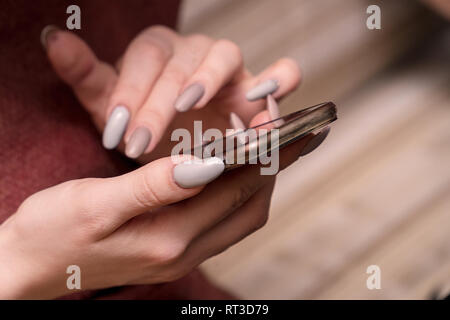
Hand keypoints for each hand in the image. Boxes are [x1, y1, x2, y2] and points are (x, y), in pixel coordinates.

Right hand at [0, 135, 316, 298]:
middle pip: (247, 208)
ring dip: (258, 184)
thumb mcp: (97, 203)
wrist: (30, 266)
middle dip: (273, 170)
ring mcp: (180, 256)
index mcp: (168, 238)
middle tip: (293, 136)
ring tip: (273, 152)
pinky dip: (236, 196)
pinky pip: (221, 222)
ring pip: (239, 218)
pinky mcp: (172, 251)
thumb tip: (205, 163)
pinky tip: (235, 176)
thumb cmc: (54, 232)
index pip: (233, 192)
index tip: (286, 128)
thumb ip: (154, 185)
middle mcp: (183, 252)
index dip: (263, 157)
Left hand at [42, 25, 300, 161]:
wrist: (179, 149)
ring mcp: (230, 68)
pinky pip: (281, 74)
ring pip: (226, 55)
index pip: (144, 59)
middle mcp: (194, 52)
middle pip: (180, 62)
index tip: (118, 133)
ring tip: (191, 107)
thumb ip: (86, 74)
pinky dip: (278, 82)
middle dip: (158, 104)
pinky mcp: (258, 89)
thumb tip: (53, 37)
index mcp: (157, 51)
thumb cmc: (144, 125)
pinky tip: (262, 105)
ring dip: (209, 79)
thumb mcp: (111, 106)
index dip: (130, 91)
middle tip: (141, 143)